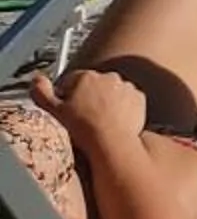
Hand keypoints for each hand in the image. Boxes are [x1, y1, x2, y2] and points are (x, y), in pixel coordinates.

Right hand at [32, 68, 147, 145]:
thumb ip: (41, 93)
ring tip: (98, 122)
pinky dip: (122, 108)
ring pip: (111, 92)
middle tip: (82, 118)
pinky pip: (128, 100)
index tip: (66, 109)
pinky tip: (114, 122)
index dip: (66, 96)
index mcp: (86, 77)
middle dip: (87, 97)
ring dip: (106, 102)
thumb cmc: (82, 128)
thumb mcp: (54, 111)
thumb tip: (36, 80)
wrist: (111, 142)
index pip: (72, 81)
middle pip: (93, 85)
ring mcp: (126, 86)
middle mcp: (108, 76)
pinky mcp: (139, 97)